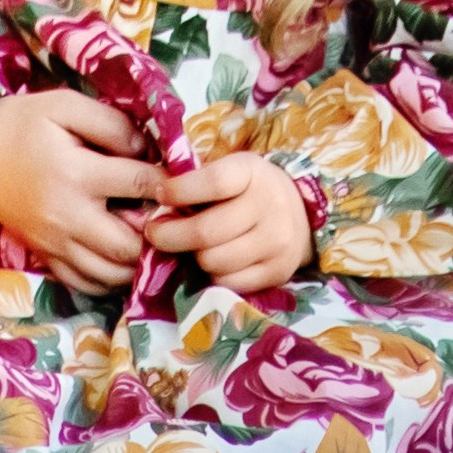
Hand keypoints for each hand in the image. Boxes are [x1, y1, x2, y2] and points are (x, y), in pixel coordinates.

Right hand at [0, 90, 162, 292]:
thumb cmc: (20, 123)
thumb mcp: (63, 105)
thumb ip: (109, 123)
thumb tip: (144, 149)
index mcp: (76, 173)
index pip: (140, 184)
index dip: (168, 182)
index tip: (178, 178)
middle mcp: (68, 215)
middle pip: (131, 244)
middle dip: (158, 234)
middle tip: (167, 217)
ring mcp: (55, 242)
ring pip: (112, 272)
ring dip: (139, 262)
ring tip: (149, 240)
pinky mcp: (45, 255)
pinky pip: (85, 284)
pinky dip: (111, 279)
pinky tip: (121, 260)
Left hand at [142, 151, 313, 290]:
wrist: (299, 212)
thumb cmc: (248, 188)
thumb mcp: (229, 170)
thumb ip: (196, 180)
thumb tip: (153, 199)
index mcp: (251, 173)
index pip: (212, 183)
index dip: (180, 191)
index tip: (159, 195)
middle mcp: (269, 207)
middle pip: (206, 231)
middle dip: (170, 235)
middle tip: (155, 233)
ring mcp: (276, 243)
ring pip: (214, 261)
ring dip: (194, 256)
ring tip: (192, 247)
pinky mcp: (278, 272)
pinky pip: (229, 282)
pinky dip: (214, 274)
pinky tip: (214, 260)